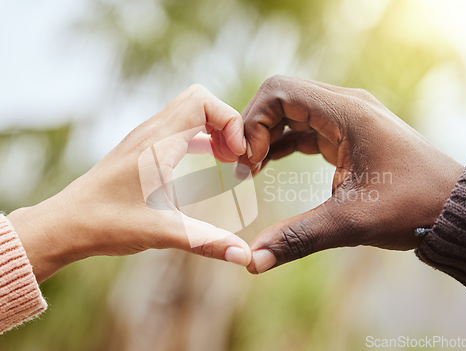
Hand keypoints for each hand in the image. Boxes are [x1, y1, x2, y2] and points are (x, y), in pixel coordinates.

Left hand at [8, 84, 250, 282]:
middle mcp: (150, 133)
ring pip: (187, 112)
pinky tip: (206, 163)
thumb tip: (244, 257)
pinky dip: (198, 138)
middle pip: (198, 100)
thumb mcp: (162, 232)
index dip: (229, 121)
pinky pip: (177, 128)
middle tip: (236, 156)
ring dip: (212, 129)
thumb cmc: (106, 224)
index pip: (202, 102)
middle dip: (225, 123)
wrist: (63, 225)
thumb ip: (207, 242)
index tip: (238, 155)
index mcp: (157, 144)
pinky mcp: (140, 150)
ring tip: (227, 160)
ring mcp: (143, 138)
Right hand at [238, 75, 463, 273]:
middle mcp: (345, 105)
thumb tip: (252, 261)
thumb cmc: (412, 207)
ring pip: (291, 111)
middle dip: (254, 128)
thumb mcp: (350, 222)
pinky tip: (265, 165)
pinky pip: (304, 127)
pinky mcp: (348, 133)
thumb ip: (297, 238)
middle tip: (242, 166)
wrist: (452, 207)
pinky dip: (281, 142)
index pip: (279, 91)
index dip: (252, 121)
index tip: (246, 160)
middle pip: (281, 97)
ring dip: (266, 135)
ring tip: (248, 169)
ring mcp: (347, 117)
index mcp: (346, 112)